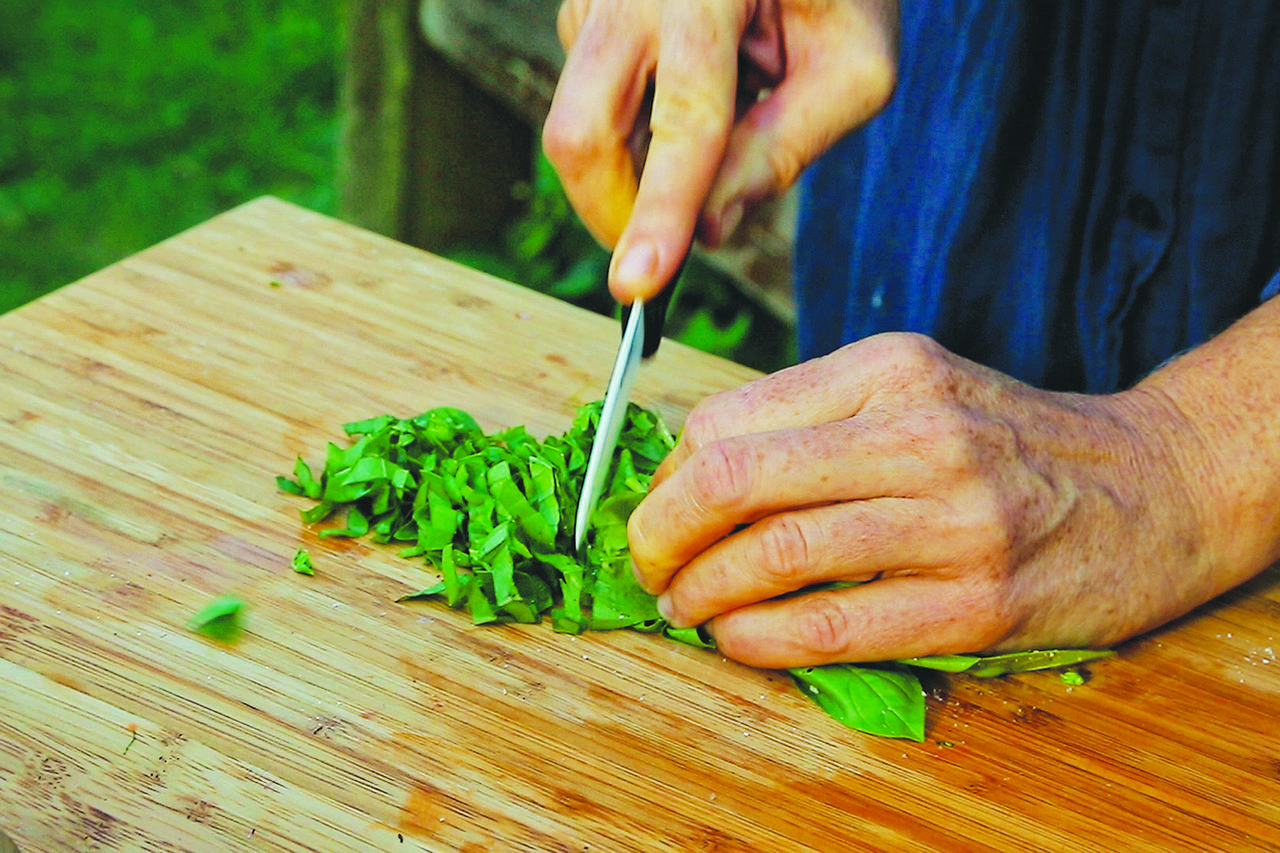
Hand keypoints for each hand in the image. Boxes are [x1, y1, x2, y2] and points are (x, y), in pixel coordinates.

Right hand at [542, 0, 898, 302]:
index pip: (682, 117)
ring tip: (718, 126)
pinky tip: (684, 104)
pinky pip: (584, 105)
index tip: (637, 286)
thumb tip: (707, 233)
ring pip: (577, 127)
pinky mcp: (579, 14)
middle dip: (617, 213)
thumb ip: (786, 147)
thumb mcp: (852, 67)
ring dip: (636, 169)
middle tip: (668, 251)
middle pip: (581, 130)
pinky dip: (630, 138)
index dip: (660, 210)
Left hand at [627, 333, 1245, 668]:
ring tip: (686, 608)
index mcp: (888, 369)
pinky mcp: (976, 602)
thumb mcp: (916, 389)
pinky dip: (760, 639)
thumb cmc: (1009, 442)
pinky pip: (831, 625)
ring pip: (772, 554)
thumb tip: (690, 474)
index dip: (667, 479)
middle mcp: (917, 432)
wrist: (1150, 487)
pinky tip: (738, 639)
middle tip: (645, 568)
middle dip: (657, 536)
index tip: (657, 513)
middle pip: (730, 480)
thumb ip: (814, 420)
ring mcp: (952, 518)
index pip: (727, 420)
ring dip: (700, 594)